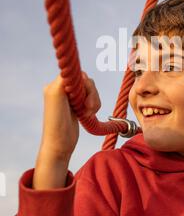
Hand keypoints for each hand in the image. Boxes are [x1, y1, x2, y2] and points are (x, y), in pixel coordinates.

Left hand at [33, 72, 100, 188]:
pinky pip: (92, 97)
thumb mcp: (55, 96)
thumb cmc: (56, 124)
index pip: (78, 73)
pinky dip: (95, 105)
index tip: (83, 98)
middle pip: (86, 81)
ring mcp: (72, 97)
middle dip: (92, 94)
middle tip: (89, 109)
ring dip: (94, 101)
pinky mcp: (79, 105)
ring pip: (91, 89)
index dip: (85, 84)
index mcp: (56, 84)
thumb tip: (74, 70)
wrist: (60, 144)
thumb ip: (63, 79)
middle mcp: (63, 88)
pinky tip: (89, 114)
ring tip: (89, 113)